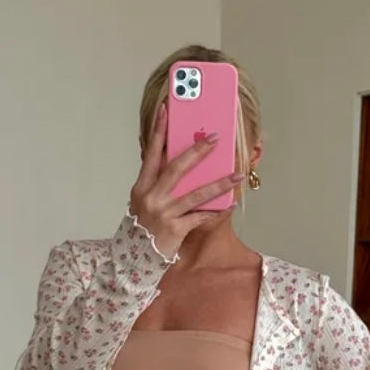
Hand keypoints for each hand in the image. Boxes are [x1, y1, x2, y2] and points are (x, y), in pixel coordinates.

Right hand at [129, 100, 241, 259]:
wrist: (133, 259)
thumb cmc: (141, 229)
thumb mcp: (141, 203)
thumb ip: (156, 183)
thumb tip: (176, 162)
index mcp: (142, 186)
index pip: (151, 153)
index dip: (159, 130)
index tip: (167, 109)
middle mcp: (152, 197)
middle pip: (177, 168)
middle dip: (198, 151)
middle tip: (215, 138)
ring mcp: (164, 213)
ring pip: (196, 194)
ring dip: (220, 183)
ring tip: (237, 175)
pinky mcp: (175, 229)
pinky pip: (201, 217)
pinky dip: (216, 211)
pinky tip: (229, 205)